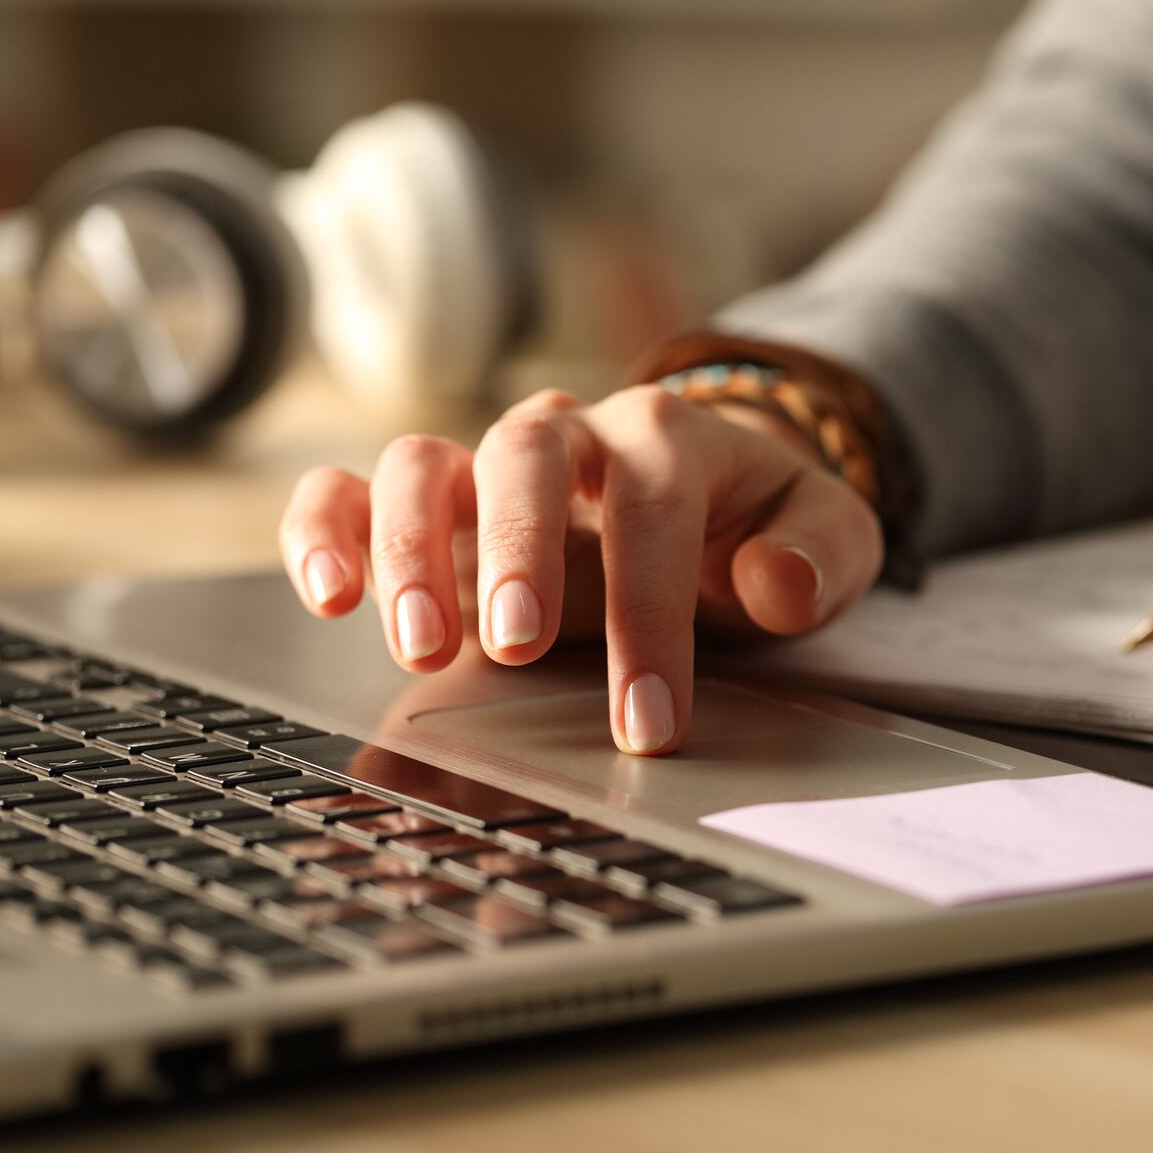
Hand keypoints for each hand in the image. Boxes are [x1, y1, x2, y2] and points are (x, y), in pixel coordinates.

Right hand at [278, 385, 883, 754]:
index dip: (650, 611)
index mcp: (670, 435)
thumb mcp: (827, 536)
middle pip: (525, 455)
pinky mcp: (433, 505)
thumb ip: (818, 555)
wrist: (716, 501)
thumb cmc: (762, 528)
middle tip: (517, 647)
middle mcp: (569, 435)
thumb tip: (772, 584)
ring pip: (423, 463)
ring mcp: (489, 467)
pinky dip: (325, 529)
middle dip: (518, 549)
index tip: (648, 717)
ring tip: (418, 644)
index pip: (653, 504)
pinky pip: (352, 490)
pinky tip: (330, 596)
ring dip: (411, 547)